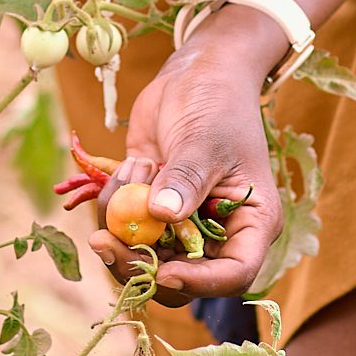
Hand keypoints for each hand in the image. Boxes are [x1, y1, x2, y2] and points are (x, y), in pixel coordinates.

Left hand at [91, 14, 279, 303]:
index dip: (199, 282)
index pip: (234, 273)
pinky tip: (129, 166)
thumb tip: (161, 214)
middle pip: (180, 276)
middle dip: (139, 263)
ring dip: (123, 225)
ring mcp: (181, 222)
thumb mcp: (205, 140)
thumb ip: (185, 179)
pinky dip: (114, 205)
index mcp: (250, 221)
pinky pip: (125, 228)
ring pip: (145, 257)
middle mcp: (218, 231)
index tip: (162, 268)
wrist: (197, 73)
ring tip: (133, 171)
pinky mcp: (151, 208)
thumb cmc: (218, 102)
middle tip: (105, 238)